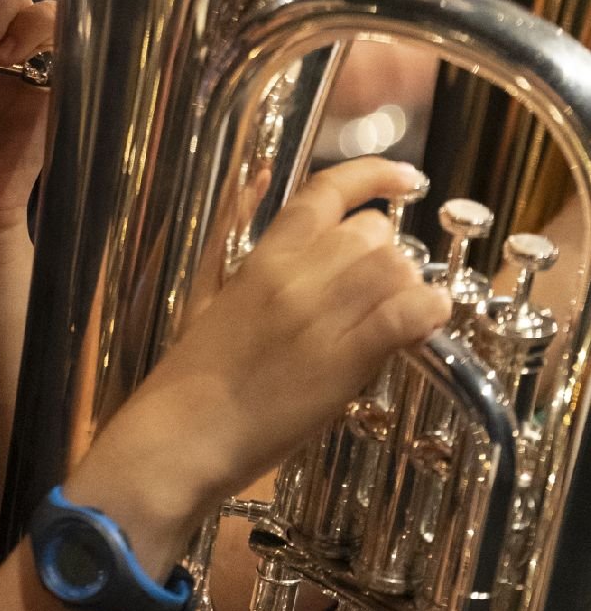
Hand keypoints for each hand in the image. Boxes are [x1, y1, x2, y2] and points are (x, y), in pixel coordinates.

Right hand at [74, 158, 451, 544]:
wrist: (182, 435)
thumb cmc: (192, 371)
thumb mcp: (205, 288)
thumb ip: (232, 229)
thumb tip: (262, 176)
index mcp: (262, 256)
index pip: (325, 191)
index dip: (374, 175)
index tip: (405, 179)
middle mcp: (294, 275)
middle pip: (371, 233)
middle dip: (390, 255)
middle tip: (383, 290)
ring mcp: (318, 316)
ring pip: (394, 268)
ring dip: (411, 286)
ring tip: (404, 313)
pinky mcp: (341, 361)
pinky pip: (402, 317)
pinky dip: (427, 313)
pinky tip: (427, 323)